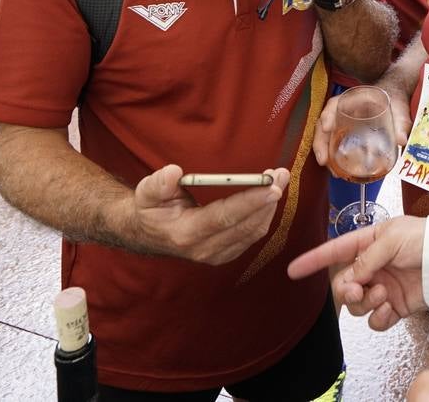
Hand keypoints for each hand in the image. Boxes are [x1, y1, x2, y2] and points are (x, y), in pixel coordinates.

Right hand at [131, 163, 288, 265]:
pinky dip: (264, 215)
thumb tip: (173, 173)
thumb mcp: (147, 192)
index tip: (272, 186)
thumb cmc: (150, 208)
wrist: (149, 233)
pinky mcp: (226, 253)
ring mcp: (217, 255)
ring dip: (270, 206)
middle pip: (246, 225)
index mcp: (186, 234)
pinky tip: (269, 196)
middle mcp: (205, 249)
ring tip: (279, 178)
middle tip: (282, 174)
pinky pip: (252, 235)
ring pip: (254, 232)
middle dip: (268, 200)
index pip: (225, 217)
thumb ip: (158, 183)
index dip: (250, 201)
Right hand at [287, 215, 426, 329]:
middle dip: (346, 290)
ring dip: (364, 303)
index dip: (314, 260)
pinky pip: (376, 320)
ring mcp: (383, 287)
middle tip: (357, 289)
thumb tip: (352, 276)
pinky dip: (379, 318)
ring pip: (357, 305)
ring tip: (381, 294)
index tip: (294, 270)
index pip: (335, 251)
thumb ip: (366, 258)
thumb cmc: (426, 238)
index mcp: (370, 243)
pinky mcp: (396, 306)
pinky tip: (389, 309)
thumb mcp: (392, 238)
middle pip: (344, 284)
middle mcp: (374, 266)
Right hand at [314, 81, 410, 166]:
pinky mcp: (345, 130)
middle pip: (324, 122)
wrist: (394, 97)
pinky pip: (332, 140)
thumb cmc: (394, 100)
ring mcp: (342, 120)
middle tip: (323, 160)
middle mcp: (344, 109)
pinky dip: (331, 154)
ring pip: (325, 134)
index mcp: (354, 99)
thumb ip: (401, 123)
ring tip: (331, 169)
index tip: (327, 127)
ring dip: (323, 151)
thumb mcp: (399, 110)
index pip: (335, 104)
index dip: (328, 115)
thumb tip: (401, 140)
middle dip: (321, 142)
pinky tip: (336, 168)